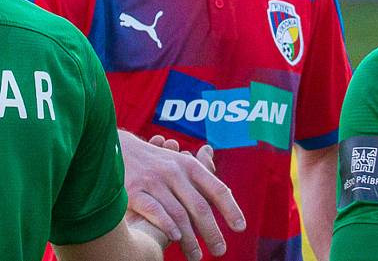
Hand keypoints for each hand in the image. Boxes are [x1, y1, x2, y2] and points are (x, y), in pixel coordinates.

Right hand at [119, 130, 244, 260]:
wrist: (114, 150)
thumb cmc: (154, 161)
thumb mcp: (180, 162)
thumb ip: (202, 175)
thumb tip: (225, 192)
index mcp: (190, 166)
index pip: (217, 189)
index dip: (230, 209)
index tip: (240, 228)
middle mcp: (175, 172)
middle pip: (200, 207)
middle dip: (212, 232)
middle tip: (220, 251)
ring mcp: (154, 181)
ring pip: (179, 214)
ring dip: (189, 239)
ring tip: (197, 256)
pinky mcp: (134, 191)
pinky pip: (154, 210)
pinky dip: (166, 224)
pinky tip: (175, 238)